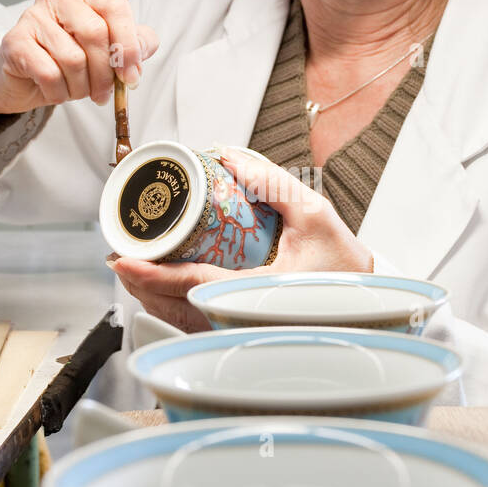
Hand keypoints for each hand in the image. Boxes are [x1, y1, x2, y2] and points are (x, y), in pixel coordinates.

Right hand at [0, 0, 159, 114]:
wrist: (22, 80)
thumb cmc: (67, 62)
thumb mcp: (106, 54)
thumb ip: (132, 45)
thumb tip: (144, 46)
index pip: (114, 5)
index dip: (127, 43)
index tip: (131, 76)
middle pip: (95, 33)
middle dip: (105, 73)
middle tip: (103, 95)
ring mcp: (33, 16)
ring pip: (72, 58)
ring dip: (80, 87)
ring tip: (76, 91)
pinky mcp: (15, 41)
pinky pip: (49, 73)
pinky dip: (58, 93)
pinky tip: (56, 92)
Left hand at [107, 145, 373, 331]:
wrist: (366, 296)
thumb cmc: (344, 261)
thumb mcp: (314, 213)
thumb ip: (272, 182)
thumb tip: (227, 155)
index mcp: (264, 292)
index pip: (195, 284)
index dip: (153, 274)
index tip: (122, 260)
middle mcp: (247, 317)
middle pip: (176, 308)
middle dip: (141, 285)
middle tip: (120, 256)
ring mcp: (242, 329)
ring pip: (181, 322)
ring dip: (151, 298)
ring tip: (132, 270)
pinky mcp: (242, 331)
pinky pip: (196, 326)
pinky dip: (171, 309)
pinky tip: (158, 291)